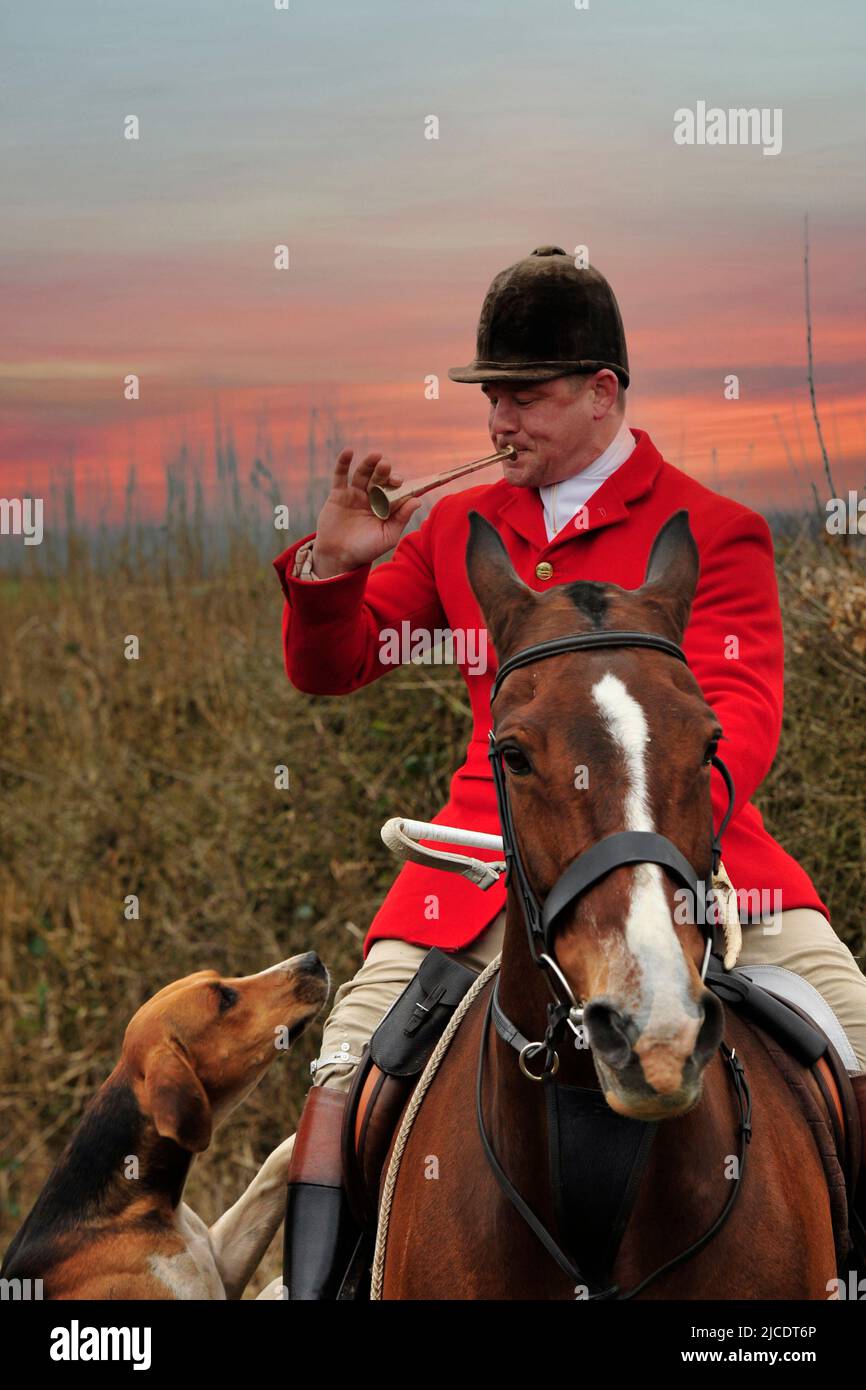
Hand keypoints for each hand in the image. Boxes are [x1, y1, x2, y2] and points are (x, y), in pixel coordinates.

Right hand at [311, 449, 421, 577]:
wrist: (339, 557)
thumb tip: (417, 501)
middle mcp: (372, 497)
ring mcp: (355, 494)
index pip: (395, 490)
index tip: (401, 482)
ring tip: (376, 456)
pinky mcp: (338, 494)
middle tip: (387, 468)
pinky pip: (340, 475)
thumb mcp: (387, 536)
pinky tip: (348, 452)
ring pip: (363, 474)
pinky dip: (343, 463)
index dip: (399, 484)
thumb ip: (401, 518)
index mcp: (386, 506)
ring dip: (369, 463)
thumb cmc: (366, 550)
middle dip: (385, 472)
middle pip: (380, 478)